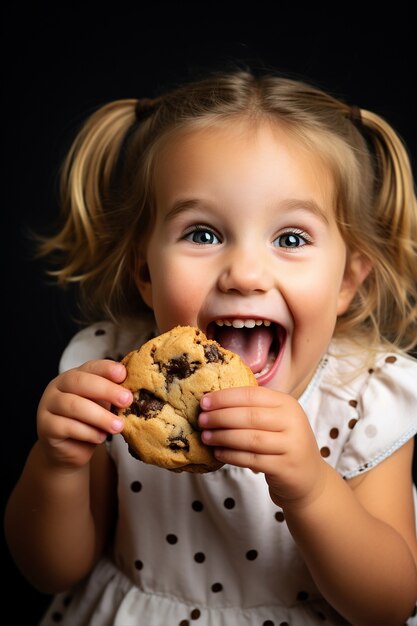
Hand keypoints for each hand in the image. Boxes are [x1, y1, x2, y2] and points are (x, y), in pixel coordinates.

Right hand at [37, 360, 131, 469]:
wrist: (69, 451)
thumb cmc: (89, 423)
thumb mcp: (103, 406)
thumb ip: (111, 395)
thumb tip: (132, 391)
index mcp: (74, 376)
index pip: (90, 367)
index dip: (106, 369)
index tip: (123, 374)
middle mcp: (58, 387)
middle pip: (79, 382)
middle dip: (106, 390)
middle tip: (127, 400)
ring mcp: (48, 406)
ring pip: (73, 405)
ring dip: (100, 416)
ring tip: (118, 426)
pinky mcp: (46, 427)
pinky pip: (67, 426)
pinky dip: (88, 432)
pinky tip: (101, 437)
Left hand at [199, 386, 326, 508]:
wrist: (308, 477)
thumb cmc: (283, 443)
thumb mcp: (276, 419)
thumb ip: (252, 409)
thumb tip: (213, 401)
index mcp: (287, 404)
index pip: (252, 395)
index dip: (225, 397)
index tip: (204, 401)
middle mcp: (292, 422)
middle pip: (249, 416)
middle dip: (220, 417)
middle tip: (201, 420)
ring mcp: (291, 445)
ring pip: (249, 439)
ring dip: (223, 437)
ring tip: (206, 437)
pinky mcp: (285, 467)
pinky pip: (251, 460)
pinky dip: (231, 455)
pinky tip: (218, 453)